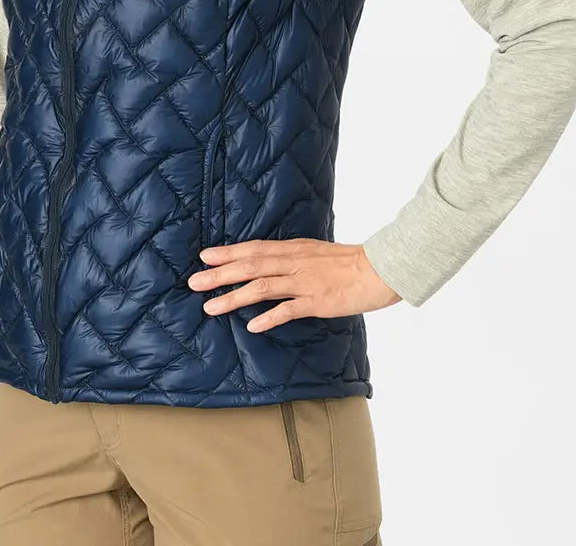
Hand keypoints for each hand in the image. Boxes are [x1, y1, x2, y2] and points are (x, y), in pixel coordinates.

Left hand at [188, 238, 401, 331]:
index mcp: (294, 249)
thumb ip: (293, 258)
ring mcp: (305, 282)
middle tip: (195, 281)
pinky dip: (269, 317)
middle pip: (251, 266)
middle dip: (220, 274)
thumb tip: (271, 264)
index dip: (228, 252)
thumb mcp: (315, 252)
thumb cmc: (349, 263)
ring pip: (262, 287)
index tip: (205, 256)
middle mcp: (294, 263)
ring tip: (211, 306)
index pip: (254, 248)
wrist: (380, 268)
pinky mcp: (318, 302)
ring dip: (234, 297)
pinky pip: (289, 310)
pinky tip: (253, 326)